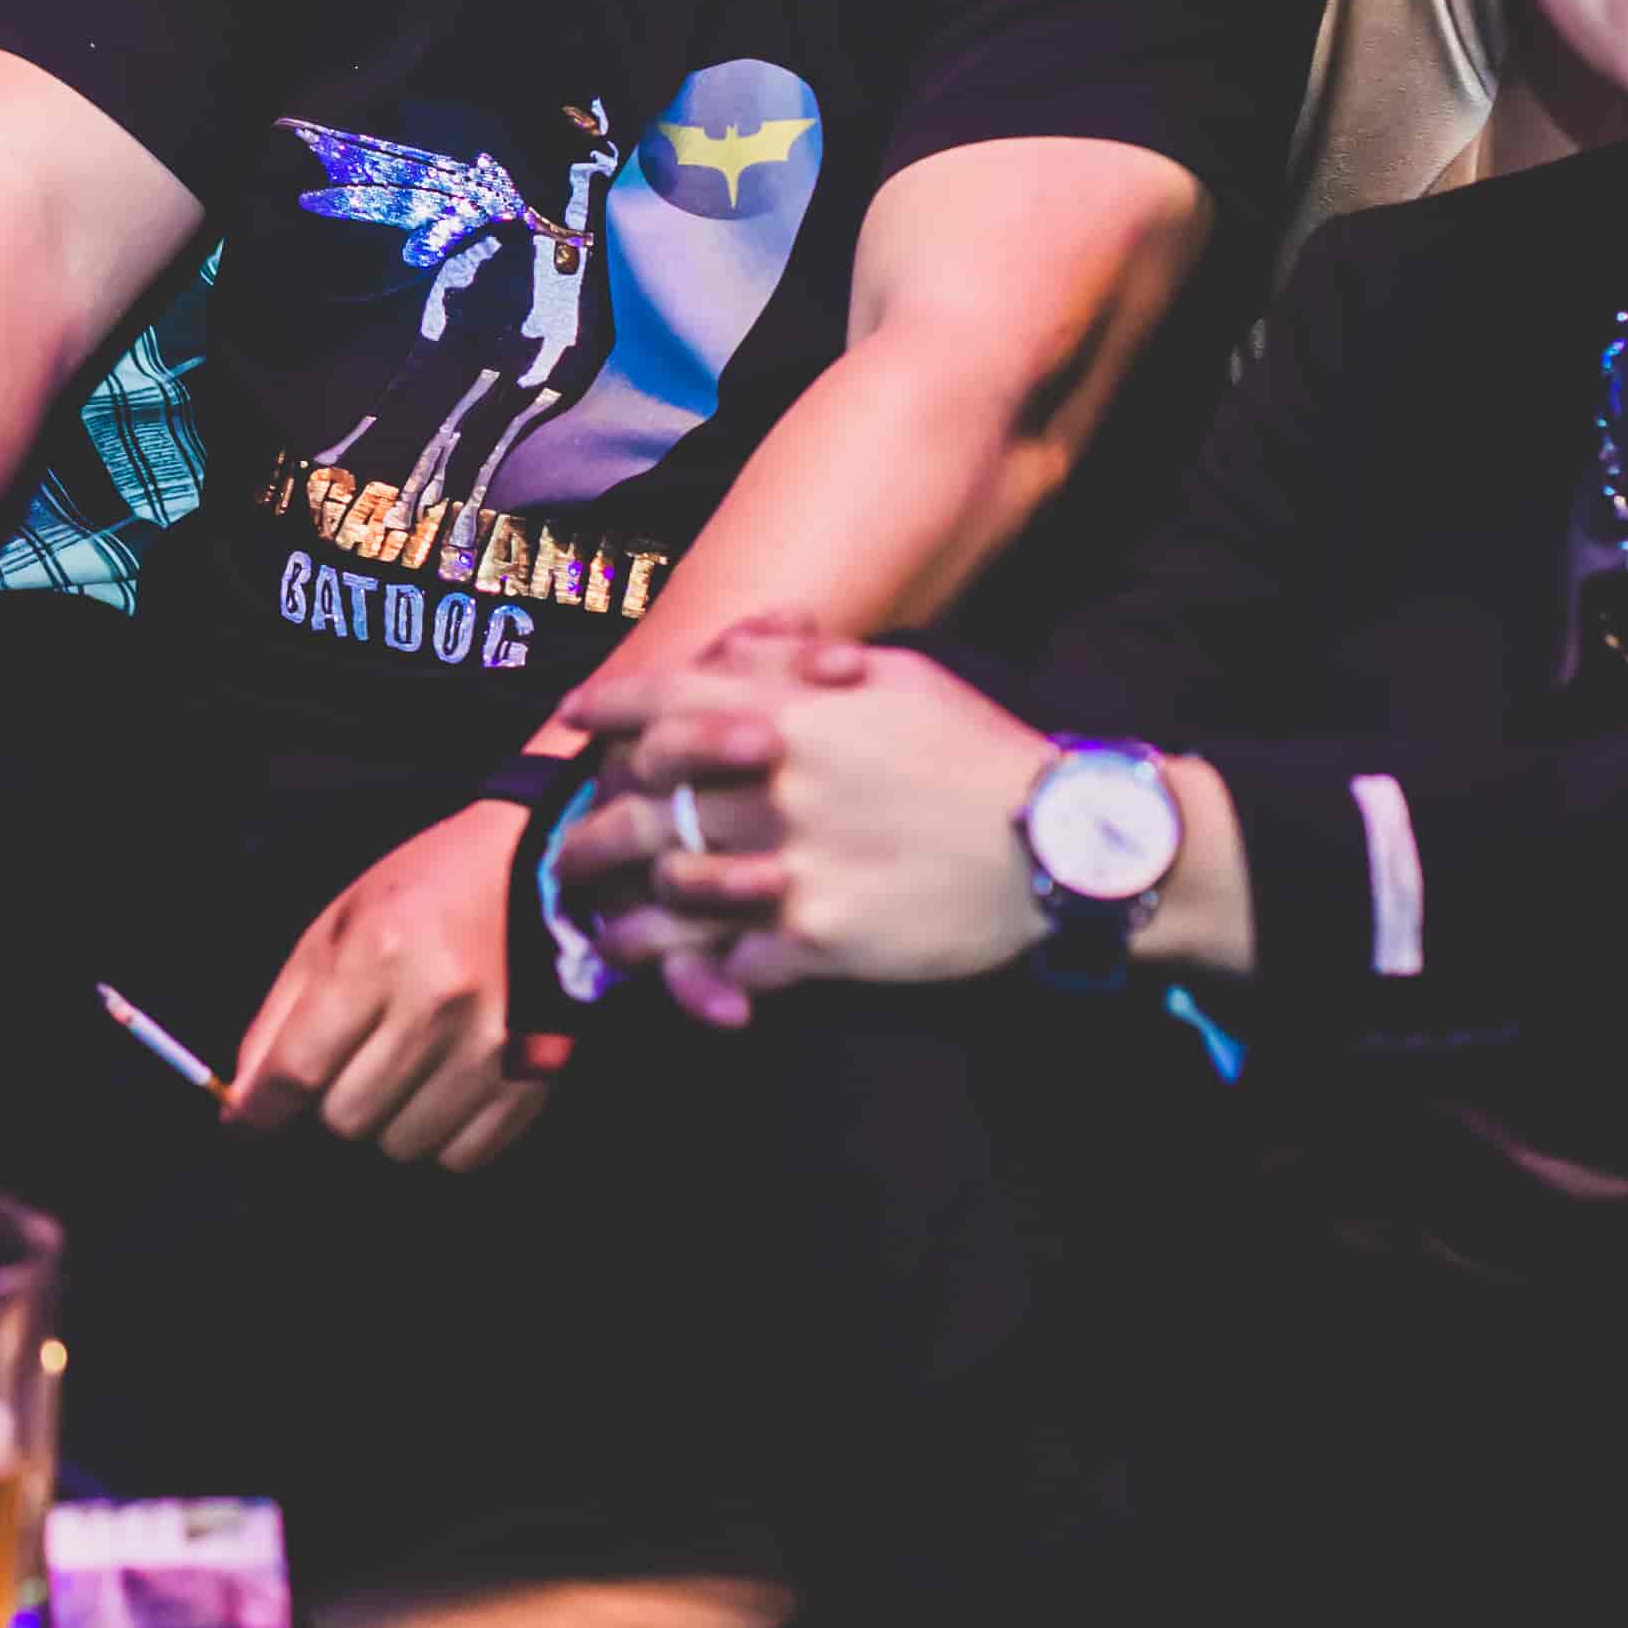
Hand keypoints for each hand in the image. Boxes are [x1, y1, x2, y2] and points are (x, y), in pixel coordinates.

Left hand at [229, 800, 543, 1172]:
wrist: (553, 875)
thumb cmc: (435, 886)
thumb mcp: (342, 919)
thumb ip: (285, 1007)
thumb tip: (247, 1091)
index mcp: (378, 954)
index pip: (298, 1068)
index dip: (259, 1109)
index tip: (246, 1122)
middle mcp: (435, 1008)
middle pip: (345, 1116)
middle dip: (329, 1100)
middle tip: (347, 1065)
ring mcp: (490, 1051)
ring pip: (400, 1144)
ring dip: (386, 1119)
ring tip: (403, 1069)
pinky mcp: (532, 1081)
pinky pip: (461, 1155)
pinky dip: (440, 1136)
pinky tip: (443, 1089)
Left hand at [559, 644, 1050, 1024]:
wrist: (1062, 843)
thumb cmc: (978, 749)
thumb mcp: (899, 675)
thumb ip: (808, 660)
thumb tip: (742, 645)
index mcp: (792, 710)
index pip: (663, 699)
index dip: (605, 708)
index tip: (574, 719)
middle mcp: (778, 785)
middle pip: (643, 807)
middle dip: (590, 835)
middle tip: (566, 857)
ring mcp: (795, 867)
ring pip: (672, 895)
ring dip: (633, 920)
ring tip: (611, 935)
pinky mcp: (822, 941)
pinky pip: (731, 963)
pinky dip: (706, 976)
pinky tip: (694, 981)